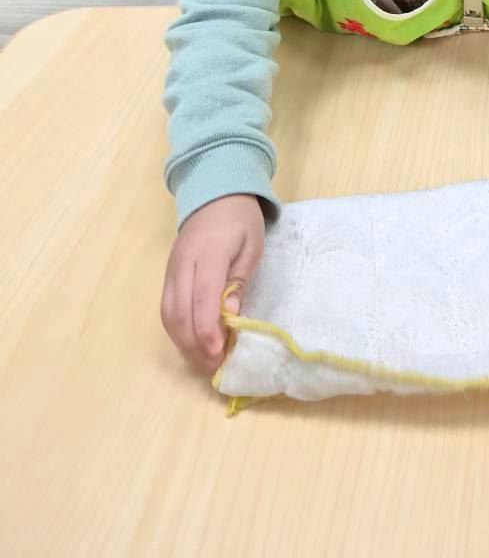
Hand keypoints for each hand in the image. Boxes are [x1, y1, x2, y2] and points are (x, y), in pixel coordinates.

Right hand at [160, 194, 264, 370]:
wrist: (215, 193)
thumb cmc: (240, 220)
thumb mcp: (252, 247)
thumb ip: (239, 281)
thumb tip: (230, 316)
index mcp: (208, 255)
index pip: (202, 300)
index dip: (208, 331)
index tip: (220, 353)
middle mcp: (183, 265)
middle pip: (180, 313)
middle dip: (196, 344)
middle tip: (215, 364)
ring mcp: (171, 270)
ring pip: (168, 314)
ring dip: (184, 341)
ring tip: (205, 357)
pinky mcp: (168, 274)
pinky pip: (167, 307)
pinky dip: (177, 329)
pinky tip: (193, 340)